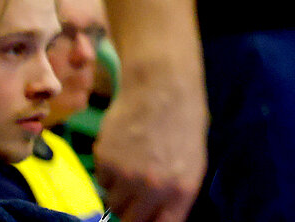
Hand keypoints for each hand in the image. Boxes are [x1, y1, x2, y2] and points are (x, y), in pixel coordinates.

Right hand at [94, 64, 207, 221]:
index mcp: (183, 189)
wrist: (162, 86)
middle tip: (137, 192)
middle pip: (131, 220)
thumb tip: (157, 216)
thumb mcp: (192, 161)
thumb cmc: (184, 121)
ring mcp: (127, 176)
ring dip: (120, 190)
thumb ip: (175, 193)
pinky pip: (102, 181)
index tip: (145, 218)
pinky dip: (109, 171)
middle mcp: (154, 188)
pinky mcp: (105, 161)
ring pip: (114, 203)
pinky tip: (123, 149)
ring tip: (133, 164)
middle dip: (133, 210)